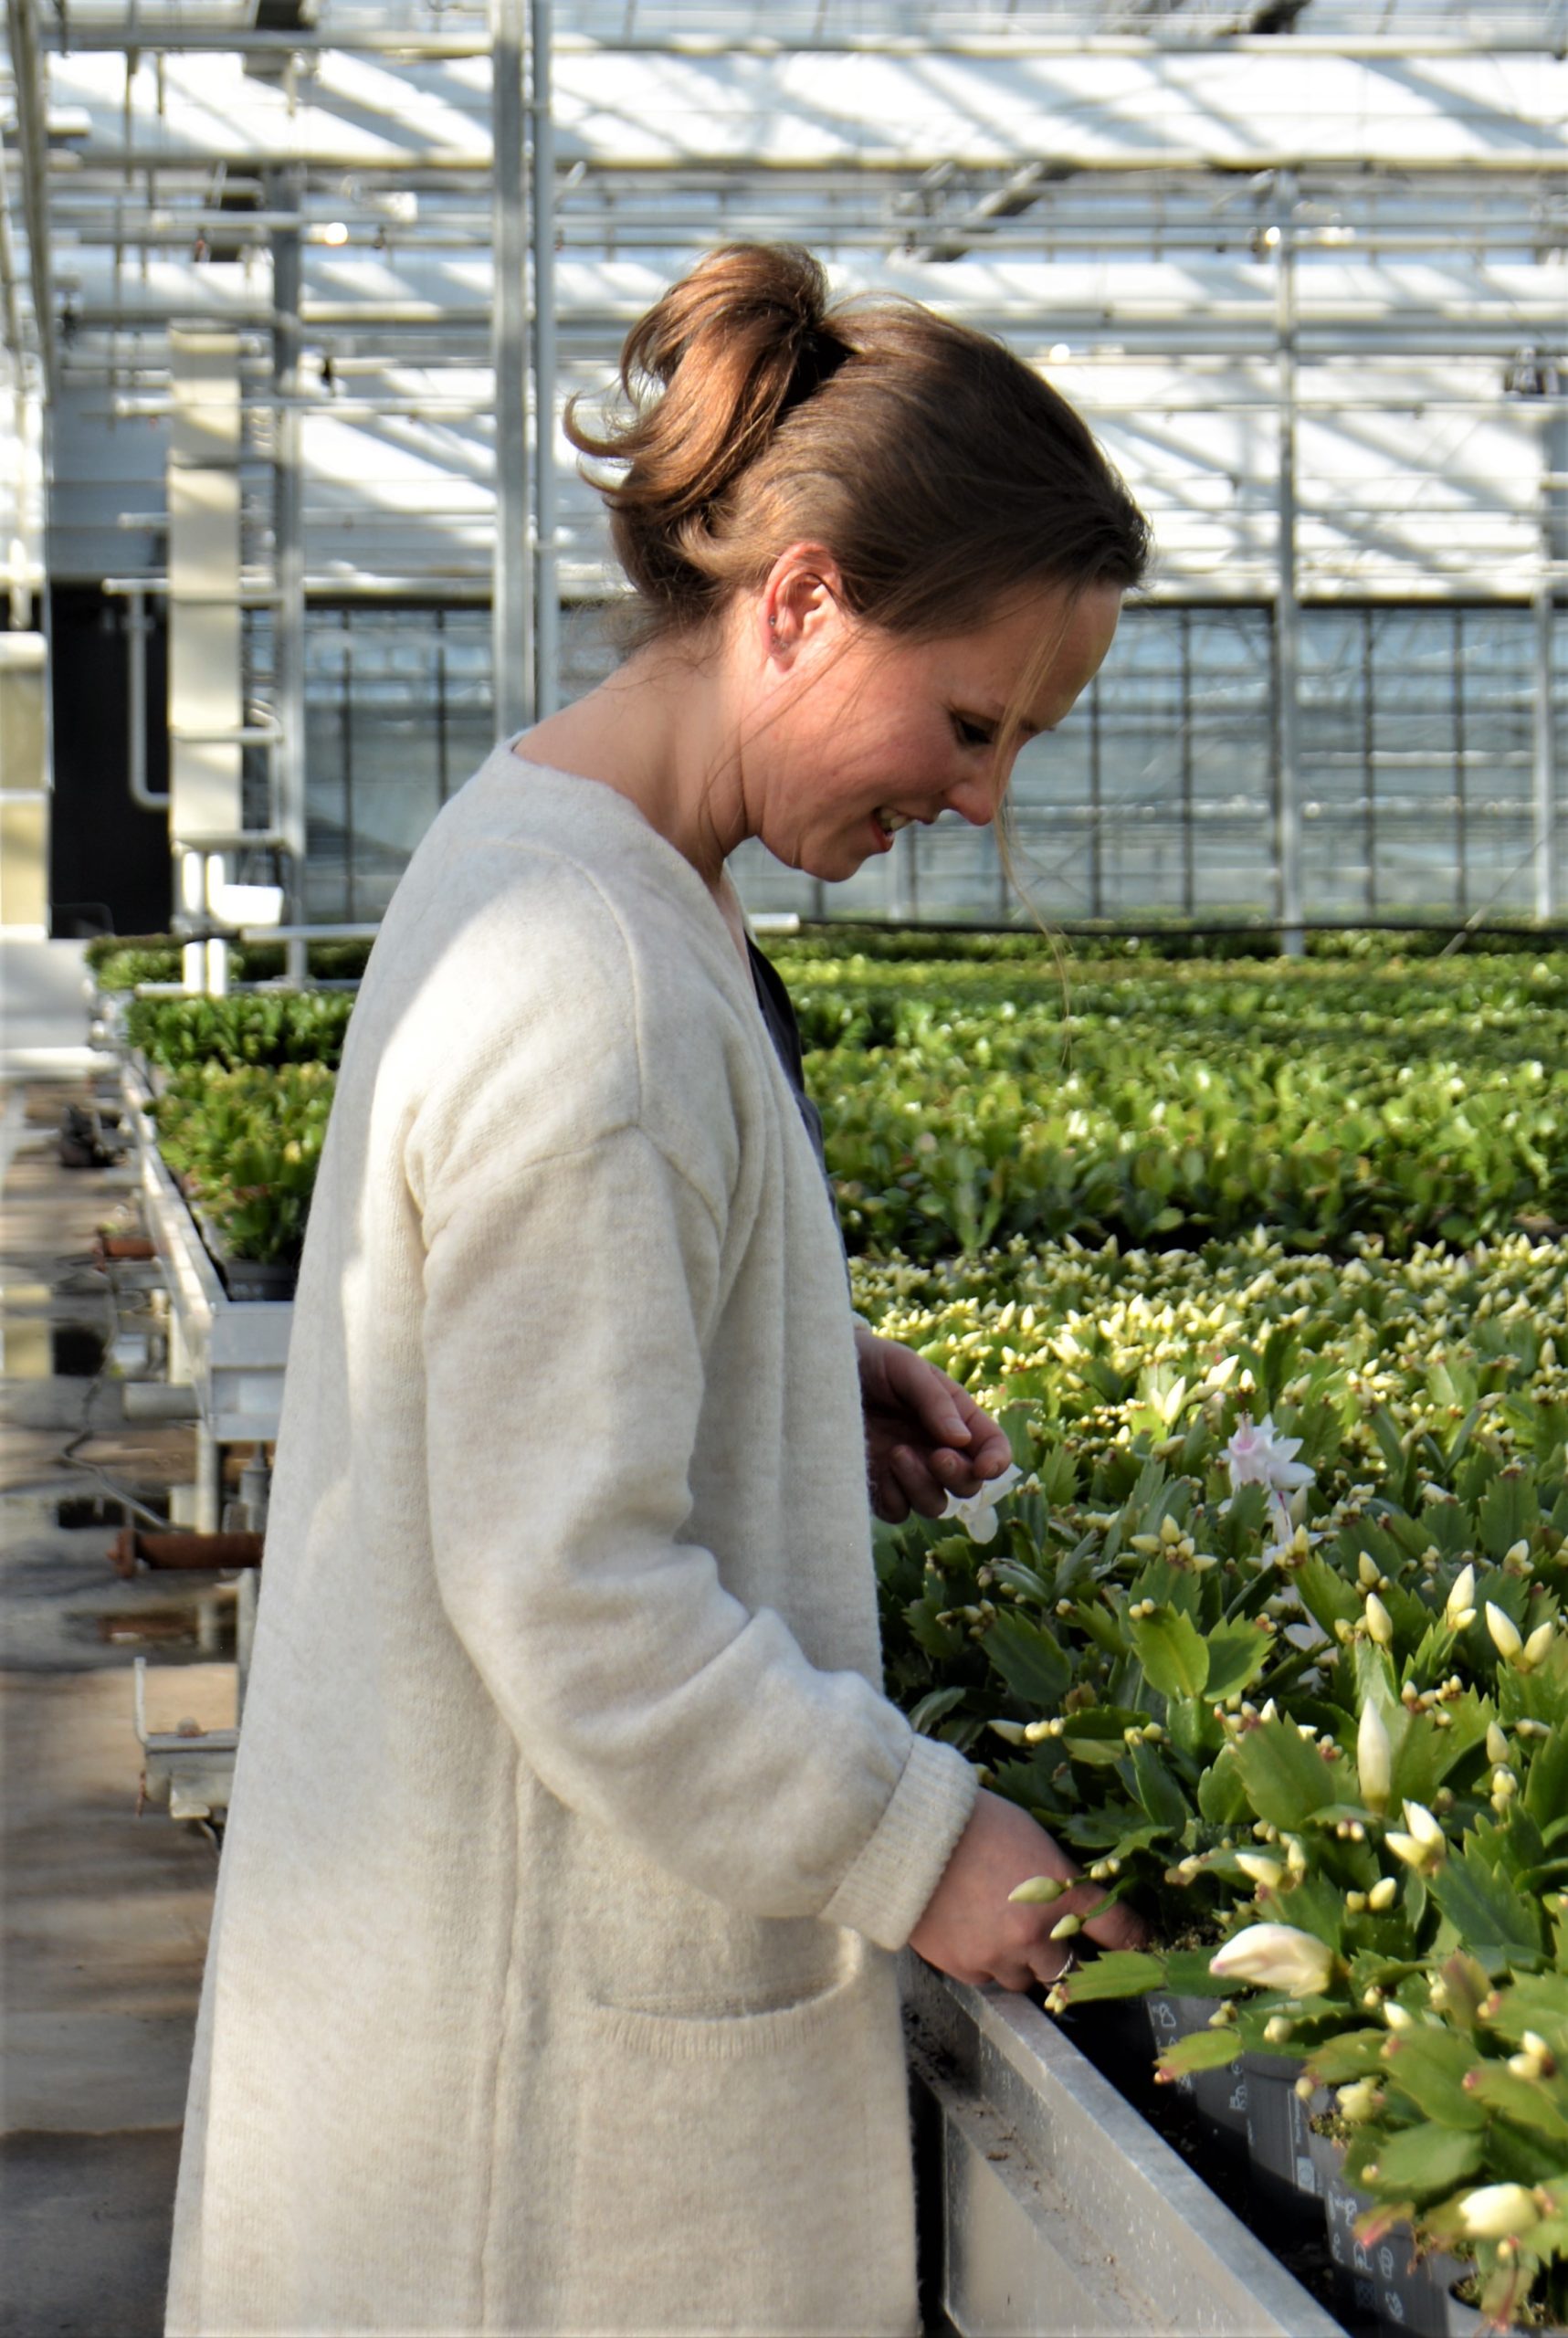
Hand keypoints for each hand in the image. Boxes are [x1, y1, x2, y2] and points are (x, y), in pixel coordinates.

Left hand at [854, 1325, 1013, 1524]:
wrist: (820, 1372)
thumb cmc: (870, 1362)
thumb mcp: (905, 1368)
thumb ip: (935, 1401)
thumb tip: (961, 1440)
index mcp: (957, 1419)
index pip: (992, 1448)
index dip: (996, 1462)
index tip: (984, 1466)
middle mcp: (937, 1449)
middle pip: (967, 1486)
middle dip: (957, 1476)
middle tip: (936, 1455)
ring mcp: (908, 1473)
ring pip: (934, 1505)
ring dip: (922, 1487)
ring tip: (896, 1453)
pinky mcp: (878, 1488)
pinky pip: (898, 1511)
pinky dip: (893, 1497)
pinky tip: (877, 1465)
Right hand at [907, 1789, 1146, 1992]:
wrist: (908, 1837)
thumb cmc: (973, 1821)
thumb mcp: (1030, 1835)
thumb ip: (1055, 1874)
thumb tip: (1068, 1894)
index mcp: (1062, 1892)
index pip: (1117, 1928)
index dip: (1134, 1939)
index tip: (1140, 1943)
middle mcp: (1038, 1933)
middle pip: (1071, 1968)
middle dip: (1064, 1954)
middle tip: (1048, 1935)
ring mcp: (1001, 1955)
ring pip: (1028, 1979)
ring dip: (1023, 1962)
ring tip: (1001, 1931)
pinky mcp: (966, 1968)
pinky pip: (989, 1979)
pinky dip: (987, 1962)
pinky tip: (973, 1933)